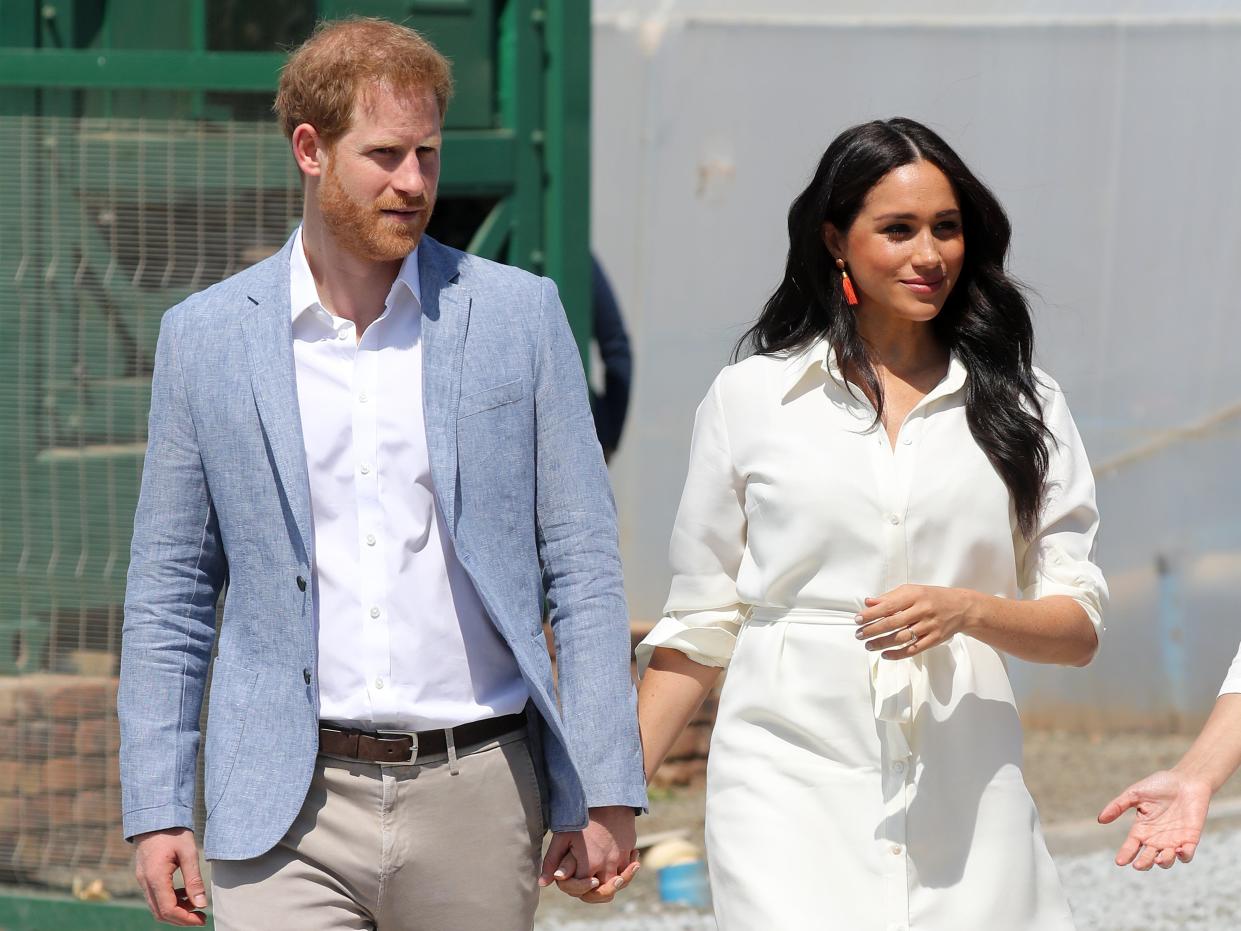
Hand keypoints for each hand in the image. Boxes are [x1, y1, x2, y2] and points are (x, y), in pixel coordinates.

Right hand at [133, 827, 207, 925]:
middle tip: (201, 918)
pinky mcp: (145, 876)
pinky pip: (155, 896)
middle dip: (181, 919)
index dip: (185, 919)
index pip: (168, 909)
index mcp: (155, 876)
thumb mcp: (188, 853)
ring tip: (196, 905)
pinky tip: (186, 894)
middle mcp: (144, 881)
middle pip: (160, 912)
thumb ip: (194, 880)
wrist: (155, 816)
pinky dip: (170, 901)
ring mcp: (142, 879)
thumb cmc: (174, 831)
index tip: (202, 920)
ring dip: (176, 910)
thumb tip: (201, 904)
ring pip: (157, 906)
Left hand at [538, 805, 639, 903]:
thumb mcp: (563, 836)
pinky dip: (624, 872)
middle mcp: (608, 864)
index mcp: (590, 863)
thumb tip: (543, 883)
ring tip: (602, 878)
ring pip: (619, 884)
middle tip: (589, 884)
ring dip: (611, 885)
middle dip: (594, 892)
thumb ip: (552, 861)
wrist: (607, 796)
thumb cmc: (582, 816)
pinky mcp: (630, 849)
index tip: (572, 878)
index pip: (582, 890)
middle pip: (604, 892)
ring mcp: (621, 858)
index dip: (575, 887)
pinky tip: (615, 865)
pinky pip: (629, 869)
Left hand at [855, 584, 978, 659]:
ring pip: (902, 637)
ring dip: (882, 643)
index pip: (888, 606)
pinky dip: (899, 654)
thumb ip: (889, 597)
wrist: (961, 607)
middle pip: (893, 622)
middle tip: (859, 635)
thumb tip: (868, 602)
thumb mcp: (911, 591)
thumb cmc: (932, 597)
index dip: (871, 614)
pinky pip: (914, 649)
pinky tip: (886, 655)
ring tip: (868, 645)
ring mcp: (929, 626)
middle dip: (873, 630)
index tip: (857, 619)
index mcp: (914, 596)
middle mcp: (922, 611)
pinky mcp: (935, 639)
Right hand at [1098, 770, 1211, 869]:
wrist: (1187, 780)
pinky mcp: (1190, 839)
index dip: (1125, 854)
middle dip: (1144, 863)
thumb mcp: (1135, 793)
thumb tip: (1100, 820)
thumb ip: (1118, 806)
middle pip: (1148, 858)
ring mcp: (1174, 840)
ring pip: (1167, 860)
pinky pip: (1187, 854)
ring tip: (1158, 858)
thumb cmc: (1160, 785)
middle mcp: (1156, 838)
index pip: (1131, 846)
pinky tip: (1178, 851)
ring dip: (1163, 862)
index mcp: (1142, 829)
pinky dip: (1184, 856)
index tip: (1119, 862)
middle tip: (1138, 865)